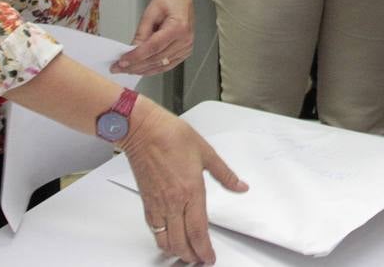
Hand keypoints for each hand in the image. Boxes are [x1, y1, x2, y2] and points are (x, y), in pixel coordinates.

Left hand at [114, 0, 193, 74]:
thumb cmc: (167, 0)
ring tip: (126, 69)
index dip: (136, 57)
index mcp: (179, 27)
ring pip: (161, 65)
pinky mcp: (185, 52)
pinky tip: (140, 68)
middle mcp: (185, 39)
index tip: (121, 62)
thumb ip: (141, 33)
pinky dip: (152, 68)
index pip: (154, 47)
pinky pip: (167, 65)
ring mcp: (187, 47)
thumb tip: (131, 51)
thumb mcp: (150, 13)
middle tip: (118, 68)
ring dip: (142, 70)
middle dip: (135, 65)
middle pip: (157, 59)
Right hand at [121, 101, 247, 263]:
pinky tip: (169, 240)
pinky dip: (162, 240)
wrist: (143, 130)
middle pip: (182, 242)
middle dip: (192, 256)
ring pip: (165, 240)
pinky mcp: (146, 202)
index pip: (199, 232)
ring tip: (186, 254)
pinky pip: (154, 230)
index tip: (209, 258)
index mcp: (191, 191)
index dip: (205, 250)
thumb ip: (225, 174)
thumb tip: (241, 186)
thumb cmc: (171, 136)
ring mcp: (157, 204)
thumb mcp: (207, 152)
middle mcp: (173, 202)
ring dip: (176, 252)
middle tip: (200, 260)